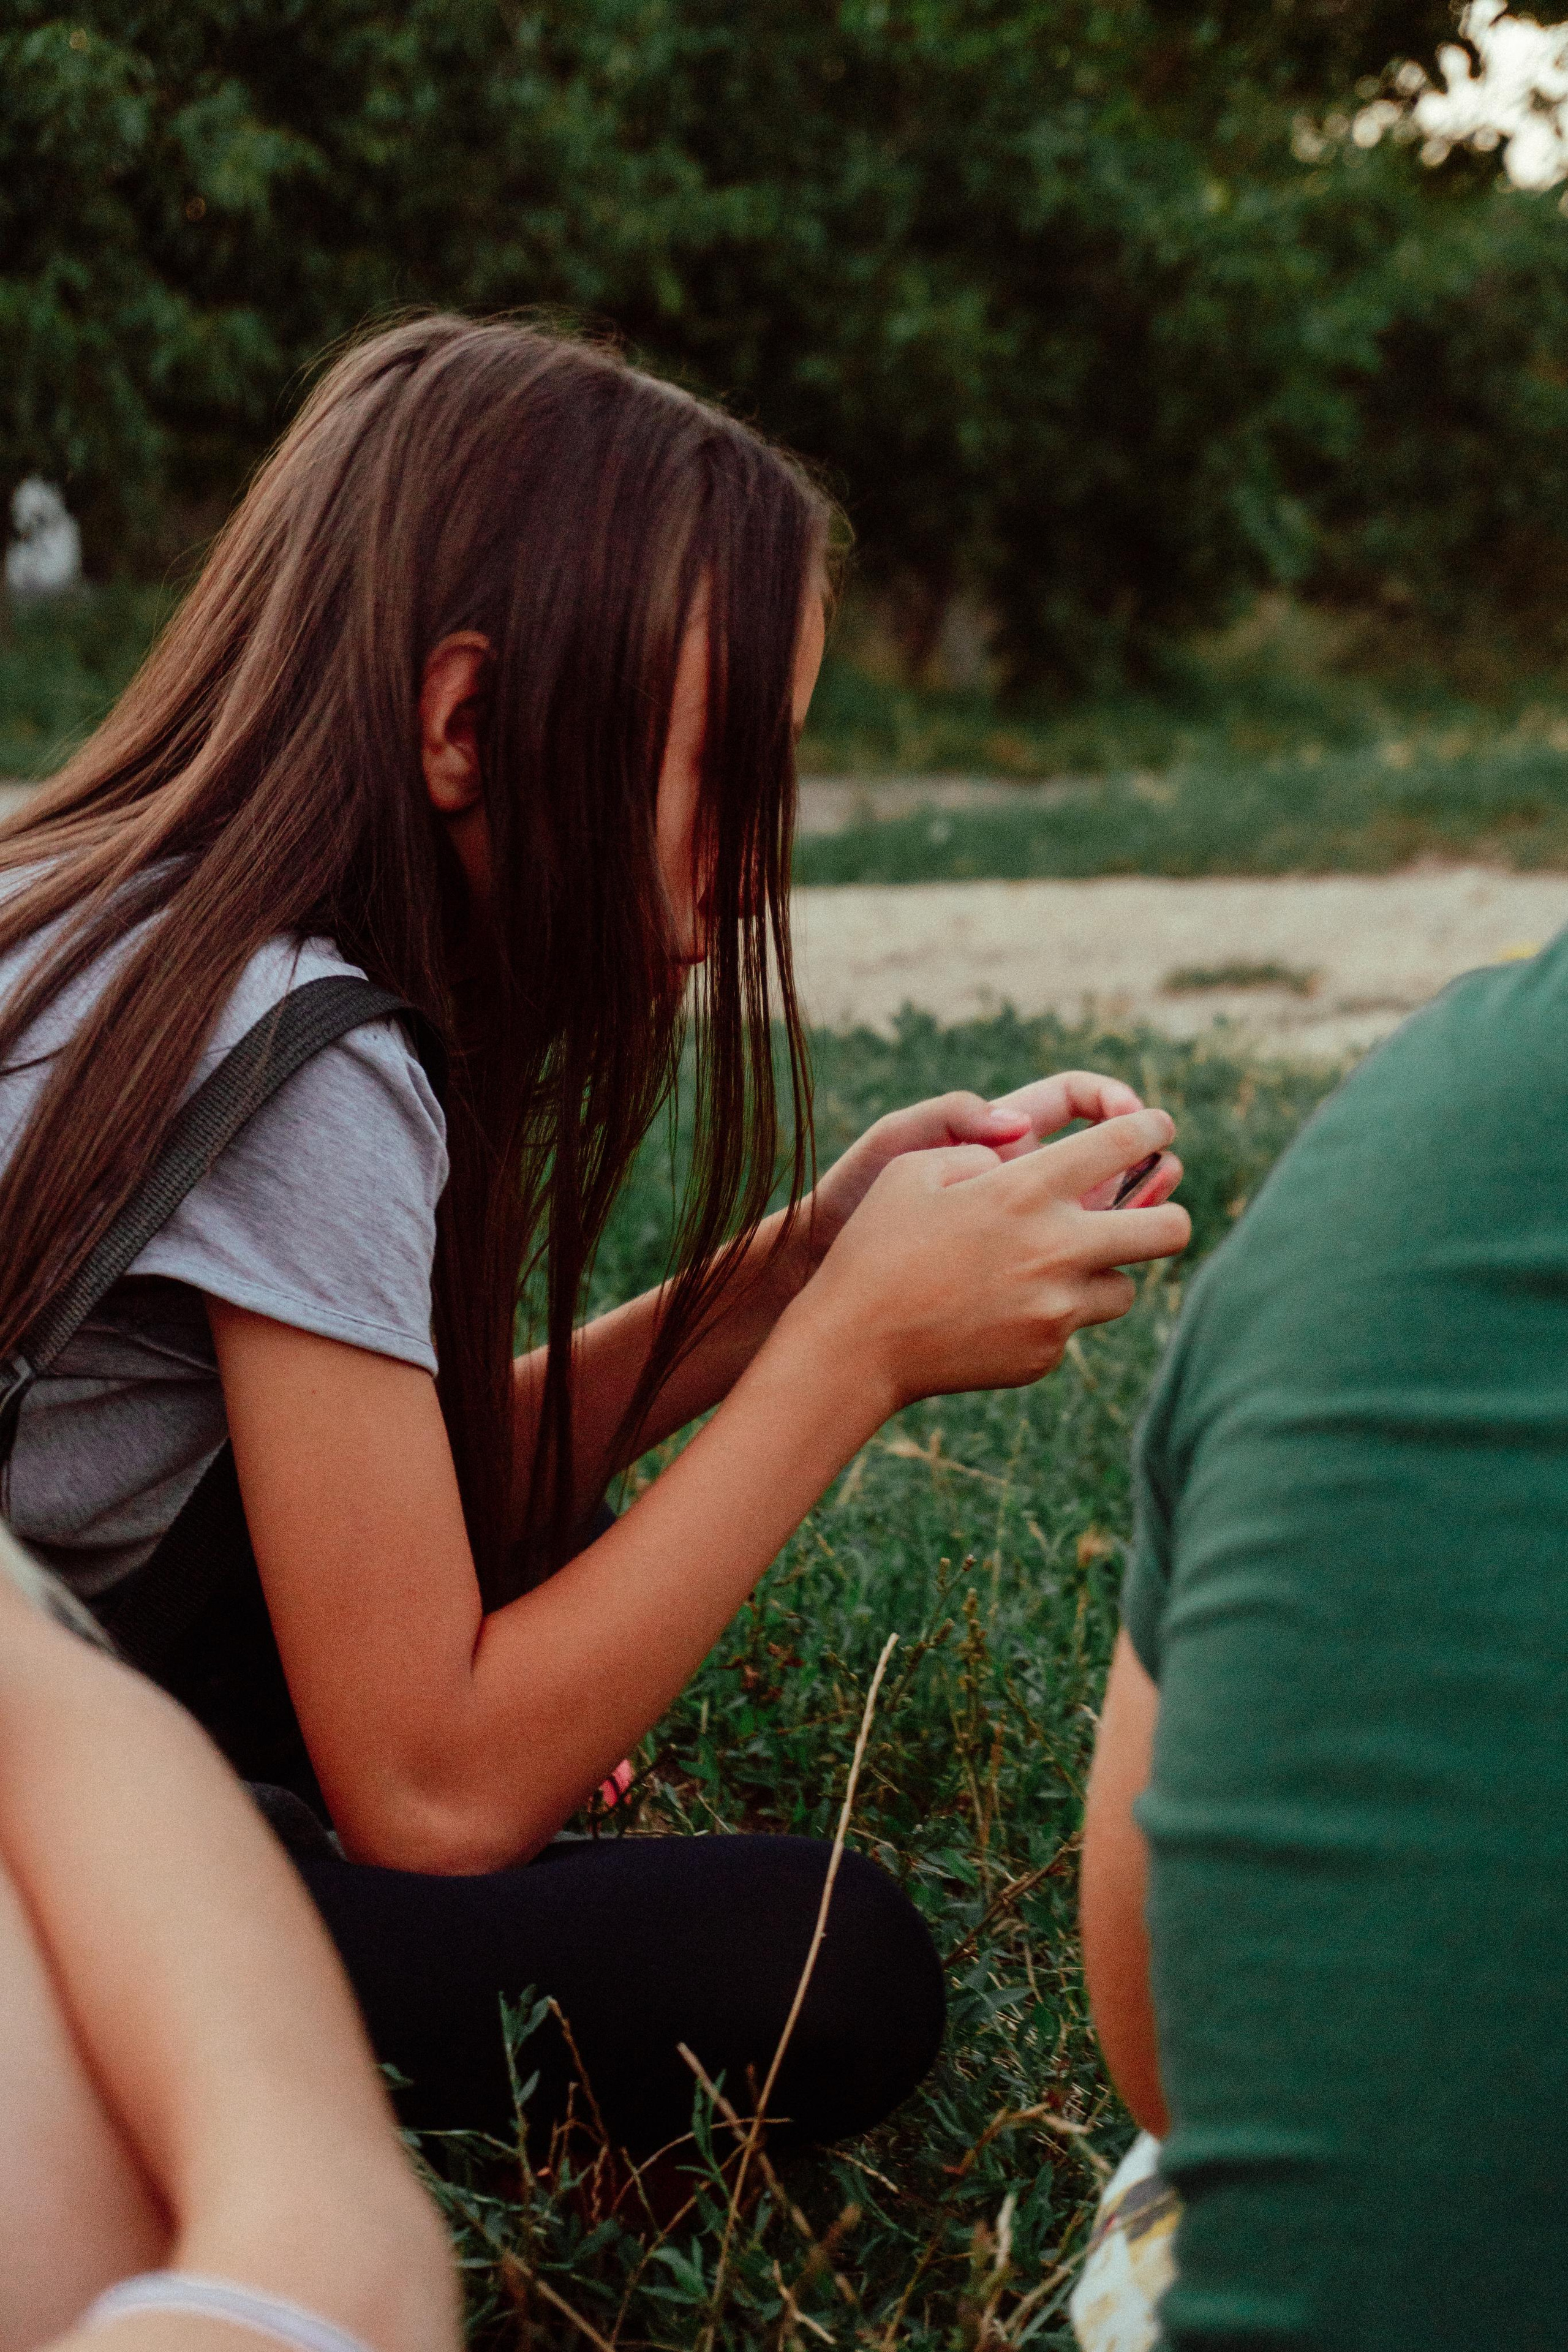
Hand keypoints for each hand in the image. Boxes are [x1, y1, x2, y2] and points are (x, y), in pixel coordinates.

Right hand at [793, 1109, 1190, 1413]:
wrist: (855, 1346)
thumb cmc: (877, 1247)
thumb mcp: (912, 1169)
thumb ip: (977, 1150)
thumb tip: (1019, 1154)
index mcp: (1027, 1190)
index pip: (1124, 1143)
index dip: (1152, 1127)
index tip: (1160, 1127)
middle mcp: (1058, 1248)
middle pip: (1170, 1231)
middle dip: (1171, 1214)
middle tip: (1155, 1211)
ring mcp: (1057, 1309)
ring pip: (1126, 1287)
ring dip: (1104, 1273)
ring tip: (1058, 1268)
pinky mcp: (1045, 1354)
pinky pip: (1073, 1327)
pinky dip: (1052, 1314)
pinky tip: (1002, 1308)